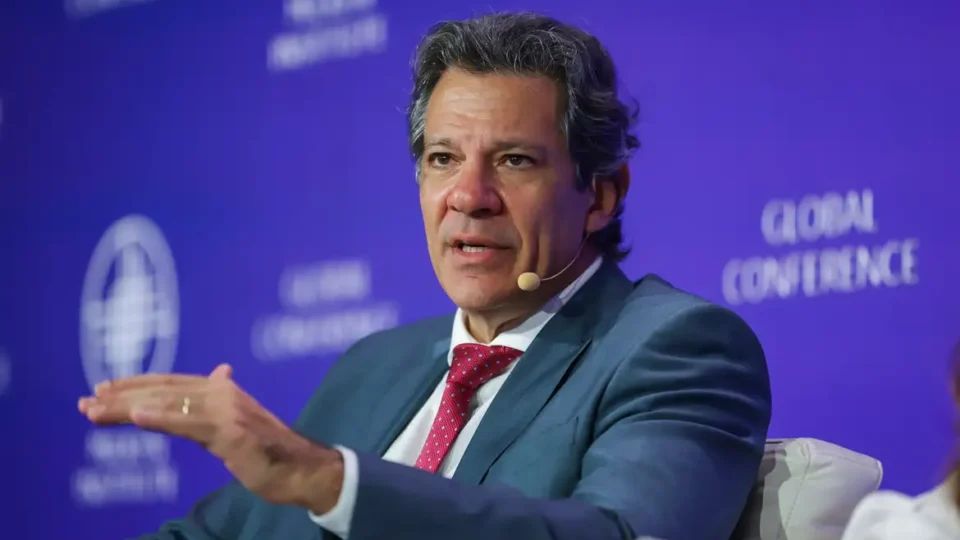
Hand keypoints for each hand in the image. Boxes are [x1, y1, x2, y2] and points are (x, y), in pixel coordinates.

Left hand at [77, 364, 342, 513]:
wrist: (302, 469)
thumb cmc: (269, 451)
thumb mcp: (241, 422)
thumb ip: (222, 400)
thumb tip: (220, 371)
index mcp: (222, 389)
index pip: (170, 382)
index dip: (136, 383)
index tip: (103, 389)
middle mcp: (222, 393)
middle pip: (163, 390)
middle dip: (122, 396)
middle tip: (86, 401)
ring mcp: (226, 411)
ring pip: (168, 404)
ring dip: (128, 407)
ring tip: (96, 410)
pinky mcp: (230, 432)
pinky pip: (188, 424)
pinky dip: (160, 418)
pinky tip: (136, 416)